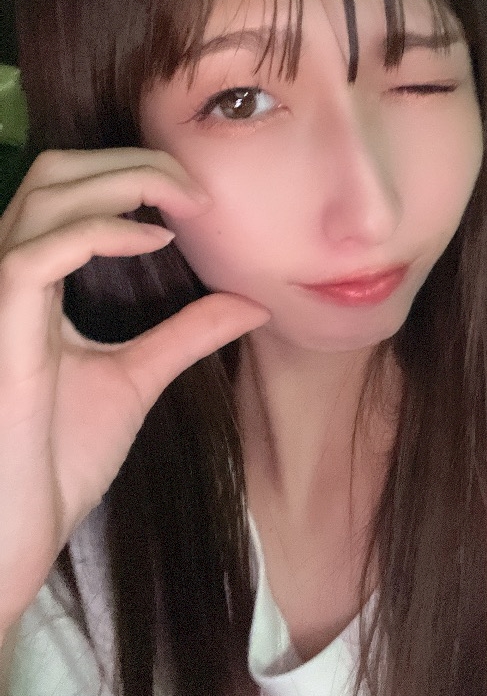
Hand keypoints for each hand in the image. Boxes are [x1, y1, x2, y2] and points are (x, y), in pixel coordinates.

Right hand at [0, 148, 269, 630]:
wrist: (18, 534)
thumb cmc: (55, 461)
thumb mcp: (136, 378)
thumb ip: (185, 334)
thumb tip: (252, 302)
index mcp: (31, 284)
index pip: (66, 189)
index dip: (129, 172)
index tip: (197, 197)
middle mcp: (5, 277)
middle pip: (54, 172)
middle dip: (130, 161)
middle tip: (196, 188)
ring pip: (46, 195)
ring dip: (124, 181)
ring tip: (186, 203)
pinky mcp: (0, 330)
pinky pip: (38, 252)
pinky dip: (100, 231)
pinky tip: (155, 240)